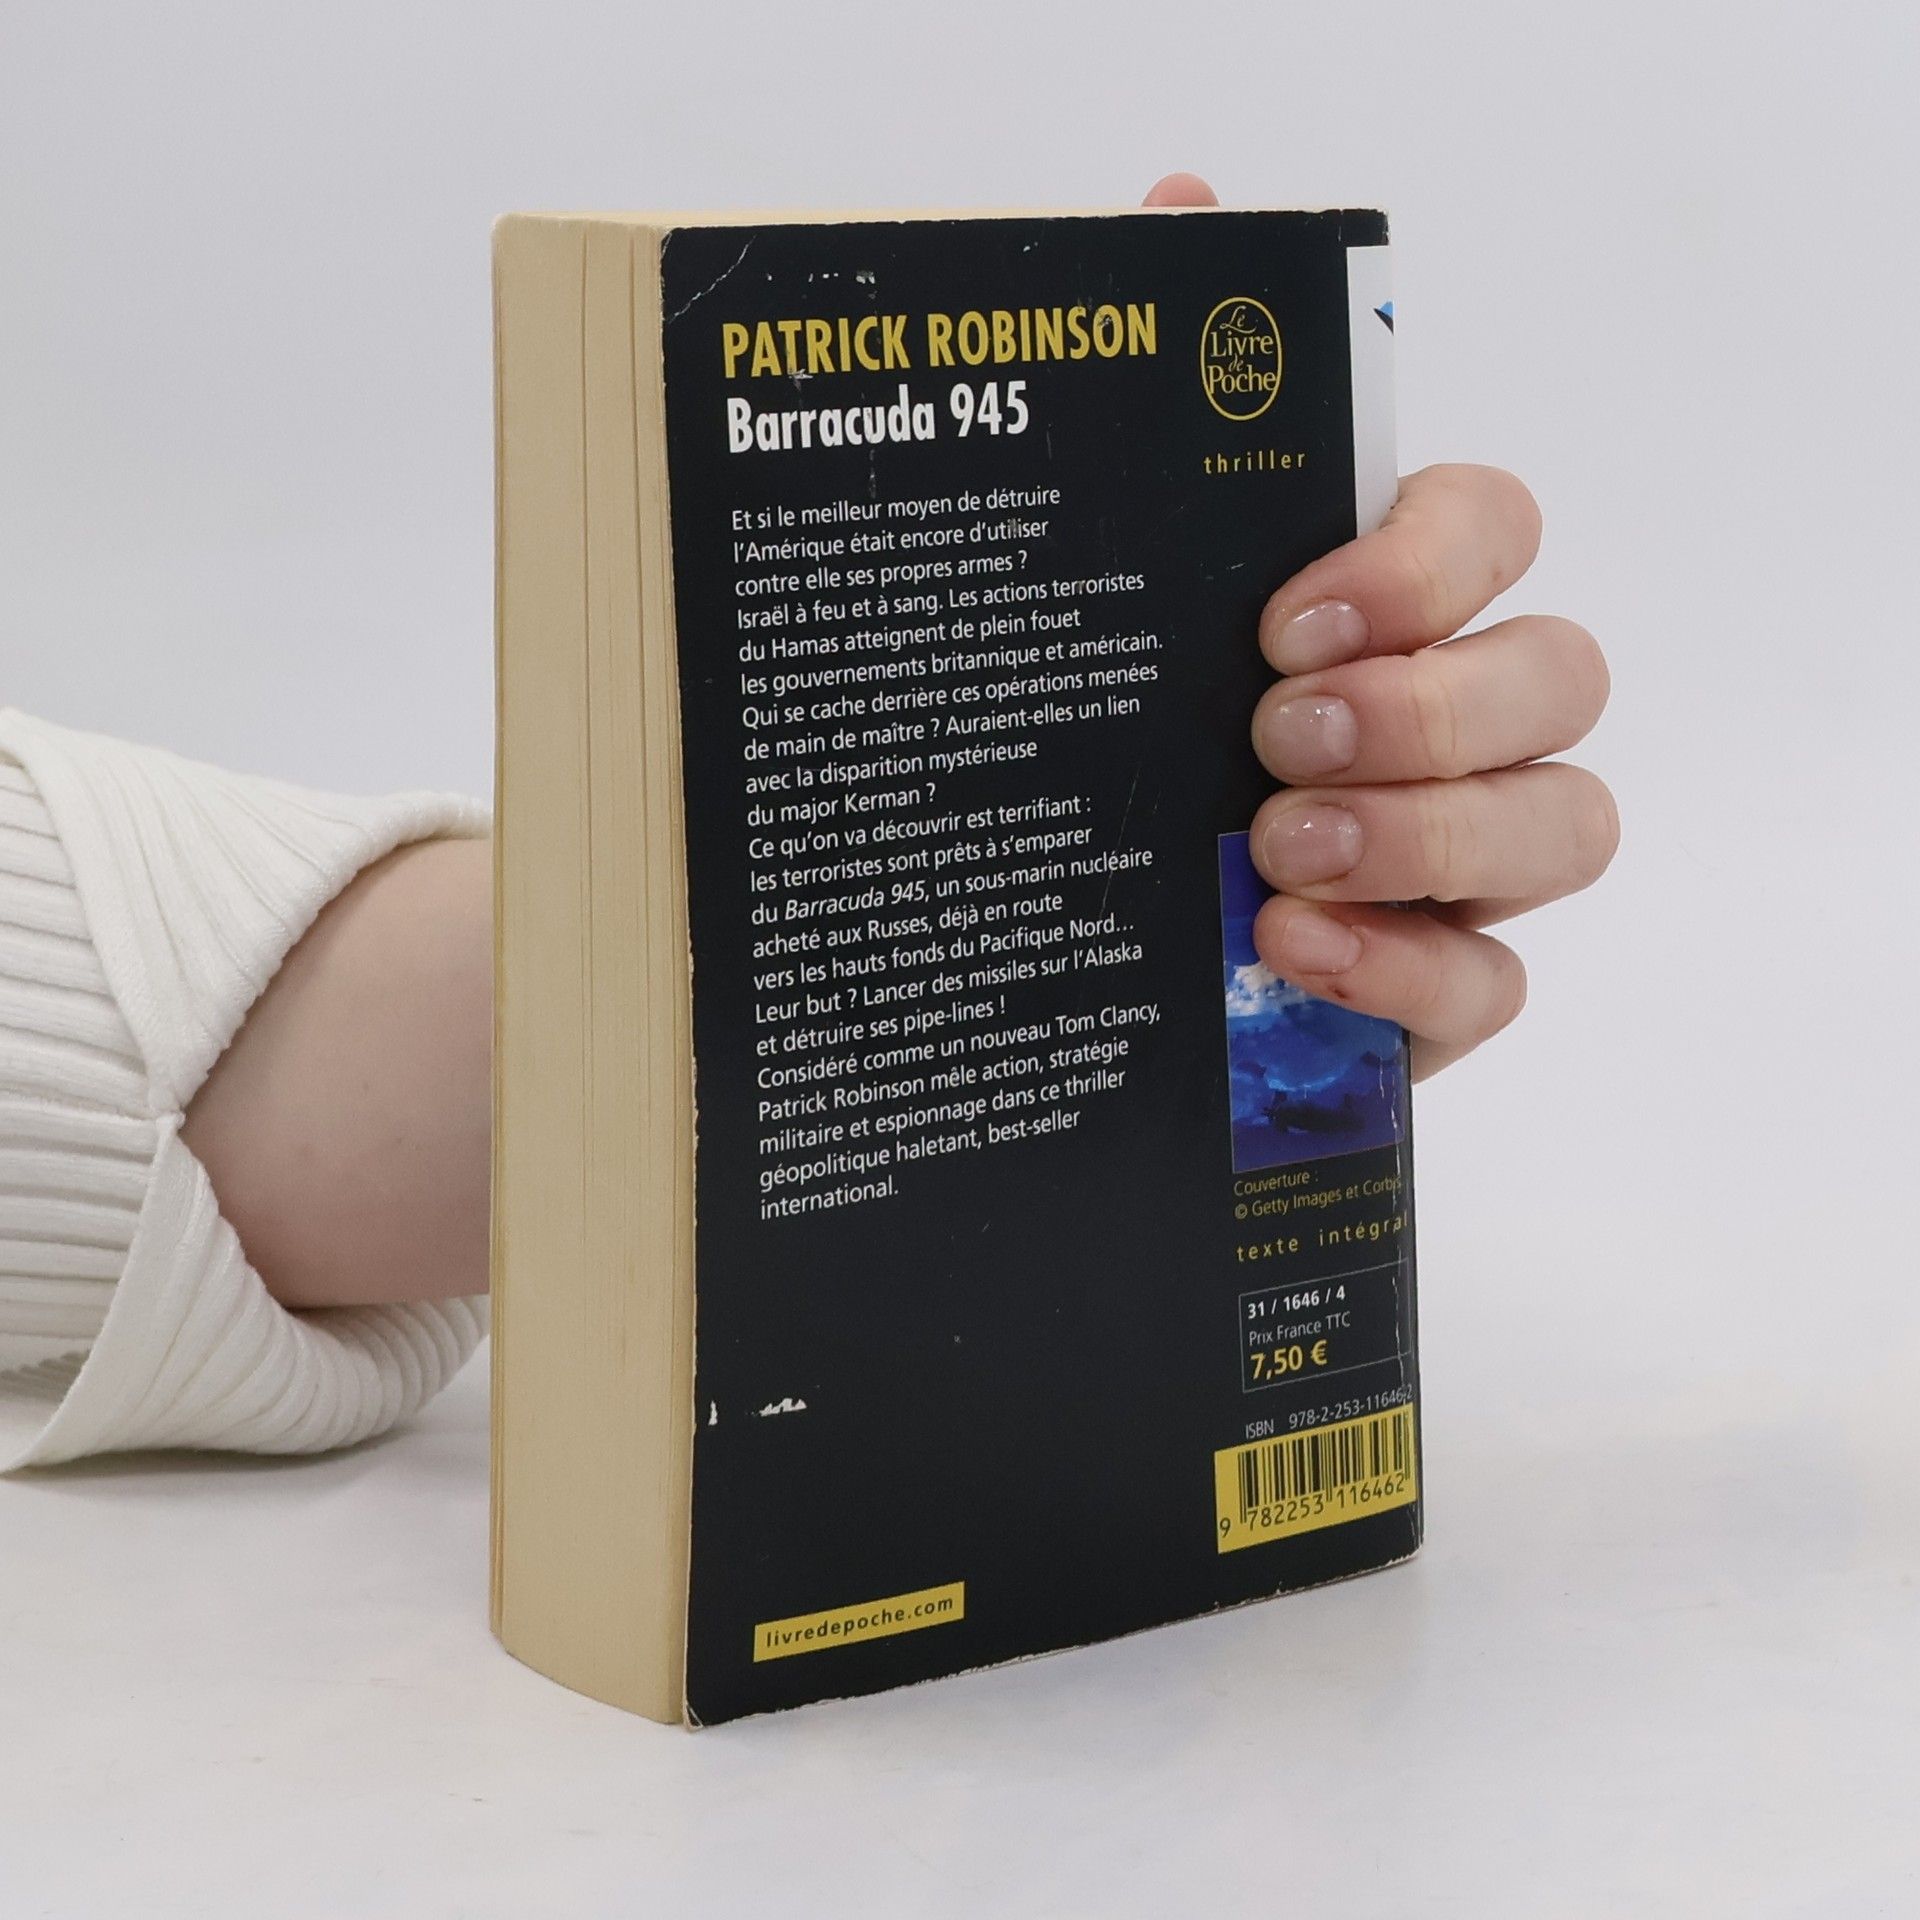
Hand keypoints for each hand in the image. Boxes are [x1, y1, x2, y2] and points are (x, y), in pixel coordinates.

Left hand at [1144, 173, 1617, 1080]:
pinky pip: (1499, 982)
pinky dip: (1409, 969)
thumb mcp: (1100, 582)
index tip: (1290, 612)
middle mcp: (1454, 719)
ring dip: (1437, 833)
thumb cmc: (1099, 739)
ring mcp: (1464, 858)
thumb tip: (1180, 201)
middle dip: (1434, 704)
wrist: (1031, 934)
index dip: (1425, 561)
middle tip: (1282, 736)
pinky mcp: (1437, 984)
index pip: (1491, 527)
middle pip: (1561, 675)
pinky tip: (1290, 950)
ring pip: (1570, 822)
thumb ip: (1152, 406)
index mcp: (1382, 604)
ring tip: (1280, 852)